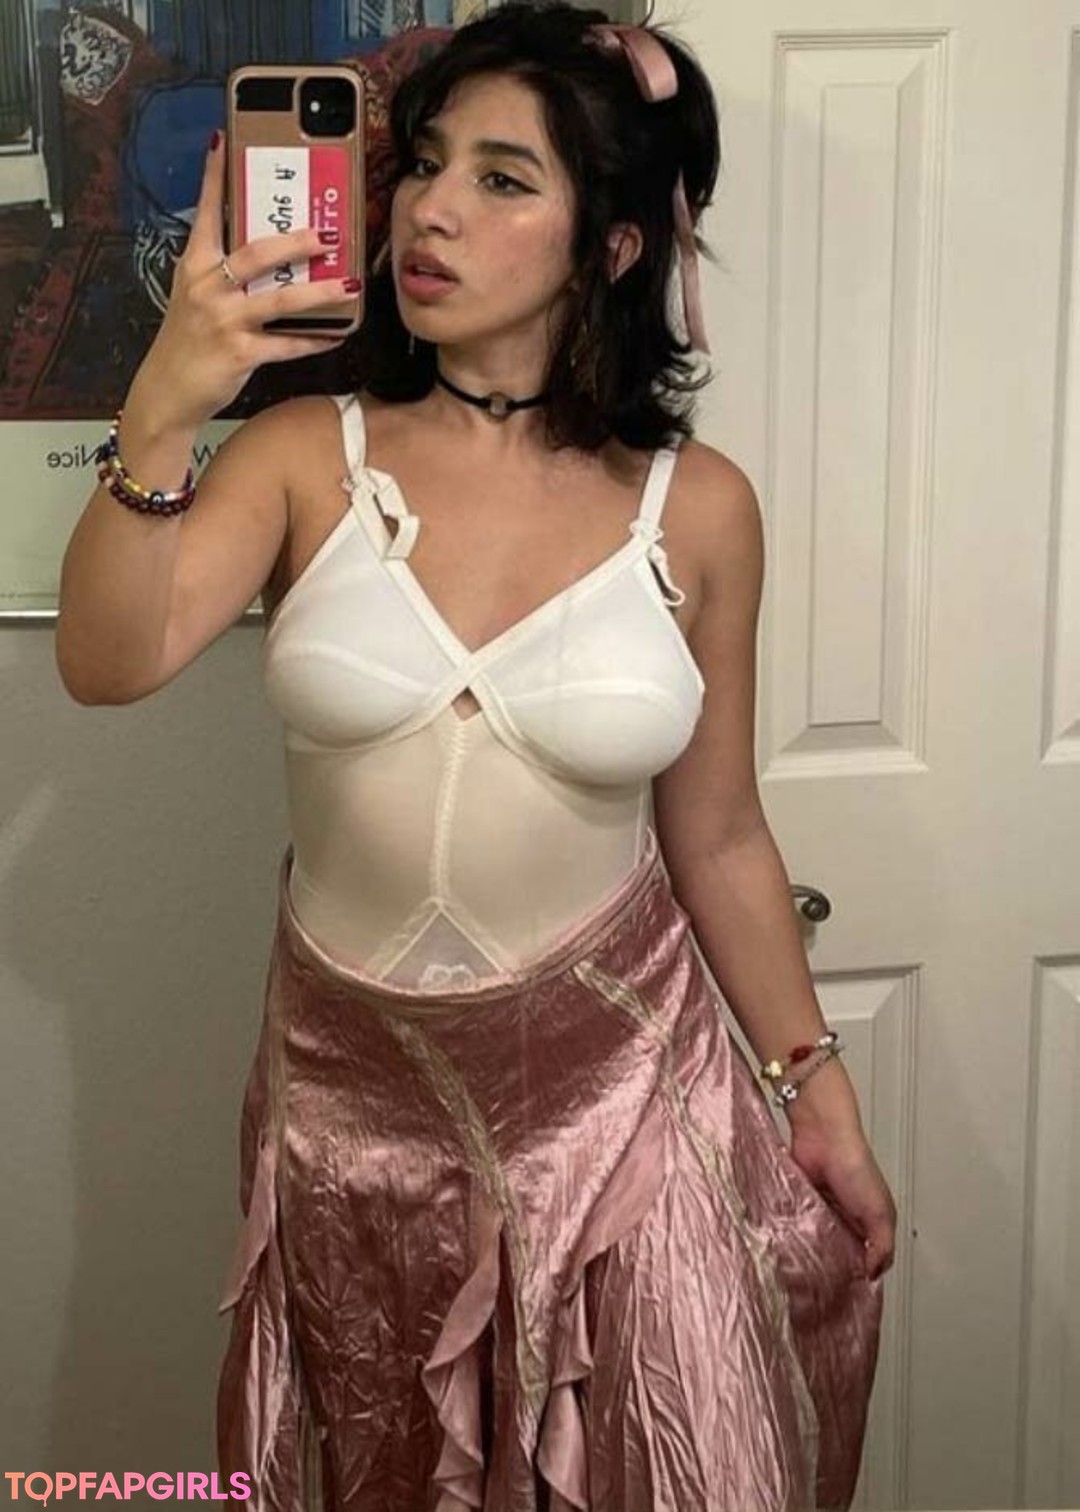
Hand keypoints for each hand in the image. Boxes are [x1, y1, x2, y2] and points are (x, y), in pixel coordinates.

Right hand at [129, 132, 359, 428]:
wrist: (168, 391)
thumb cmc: (188, 340)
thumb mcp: (196, 296)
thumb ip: (223, 271)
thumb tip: (268, 249)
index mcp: (195, 265)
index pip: (206, 212)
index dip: (214, 177)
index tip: (224, 140)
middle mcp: (207, 287)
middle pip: (256, 254)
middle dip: (295, 242)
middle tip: (327, 234)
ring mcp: (223, 321)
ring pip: (279, 301)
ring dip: (318, 292)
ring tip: (348, 285)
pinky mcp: (239, 353)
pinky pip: (286, 345)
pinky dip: (314, 340)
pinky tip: (336, 334)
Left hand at [788, 1113, 896, 1280]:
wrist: (822, 1137)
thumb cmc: (855, 1165)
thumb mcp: (880, 1213)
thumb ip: (882, 1247)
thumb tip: (873, 1274)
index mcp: (872, 1223)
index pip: (869, 1259)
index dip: (862, 1277)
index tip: (853, 1297)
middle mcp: (847, 1220)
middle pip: (842, 1255)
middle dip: (836, 1270)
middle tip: (826, 1291)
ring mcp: (823, 1214)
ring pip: (819, 1246)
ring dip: (814, 1255)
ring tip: (808, 1273)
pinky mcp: (802, 1207)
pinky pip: (799, 1231)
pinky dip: (797, 1240)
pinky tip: (794, 1252)